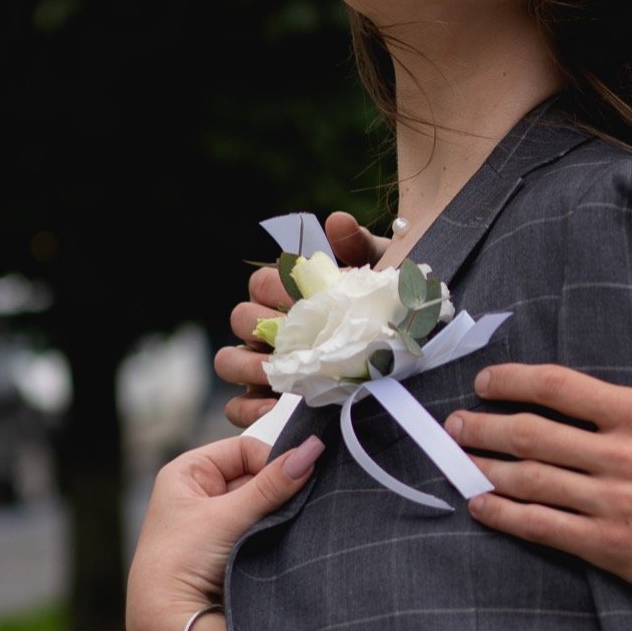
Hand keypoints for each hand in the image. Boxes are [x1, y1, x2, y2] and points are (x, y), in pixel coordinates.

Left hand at [126, 430, 322, 630]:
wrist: (168, 621)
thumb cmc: (180, 561)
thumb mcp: (229, 515)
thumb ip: (272, 484)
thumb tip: (311, 450)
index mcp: (187, 473)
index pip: (243, 449)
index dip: (270, 461)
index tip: (292, 480)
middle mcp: (199, 494)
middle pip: (255, 477)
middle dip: (276, 491)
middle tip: (295, 505)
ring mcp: (214, 523)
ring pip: (262, 505)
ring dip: (276, 515)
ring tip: (280, 529)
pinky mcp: (229, 548)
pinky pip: (262, 529)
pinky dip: (273, 533)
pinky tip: (279, 542)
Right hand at [219, 211, 382, 427]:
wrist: (405, 360)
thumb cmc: (385, 313)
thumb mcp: (381, 279)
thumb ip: (360, 247)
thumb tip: (336, 222)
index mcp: (286, 295)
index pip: (260, 283)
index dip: (275, 289)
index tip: (304, 299)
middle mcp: (266, 328)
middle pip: (239, 318)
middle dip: (260, 327)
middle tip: (293, 340)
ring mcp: (260, 365)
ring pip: (227, 360)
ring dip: (247, 366)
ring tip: (281, 375)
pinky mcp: (263, 401)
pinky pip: (236, 407)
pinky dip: (247, 408)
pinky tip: (275, 408)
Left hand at [446, 280, 631, 605]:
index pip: (561, 388)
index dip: (514, 380)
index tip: (488, 382)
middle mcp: (622, 458)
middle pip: (533, 434)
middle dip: (484, 426)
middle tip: (456, 423)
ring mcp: (613, 504)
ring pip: (531, 481)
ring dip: (485, 467)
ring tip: (458, 457)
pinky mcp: (609, 545)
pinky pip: (543, 528)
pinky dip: (505, 516)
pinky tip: (481, 507)